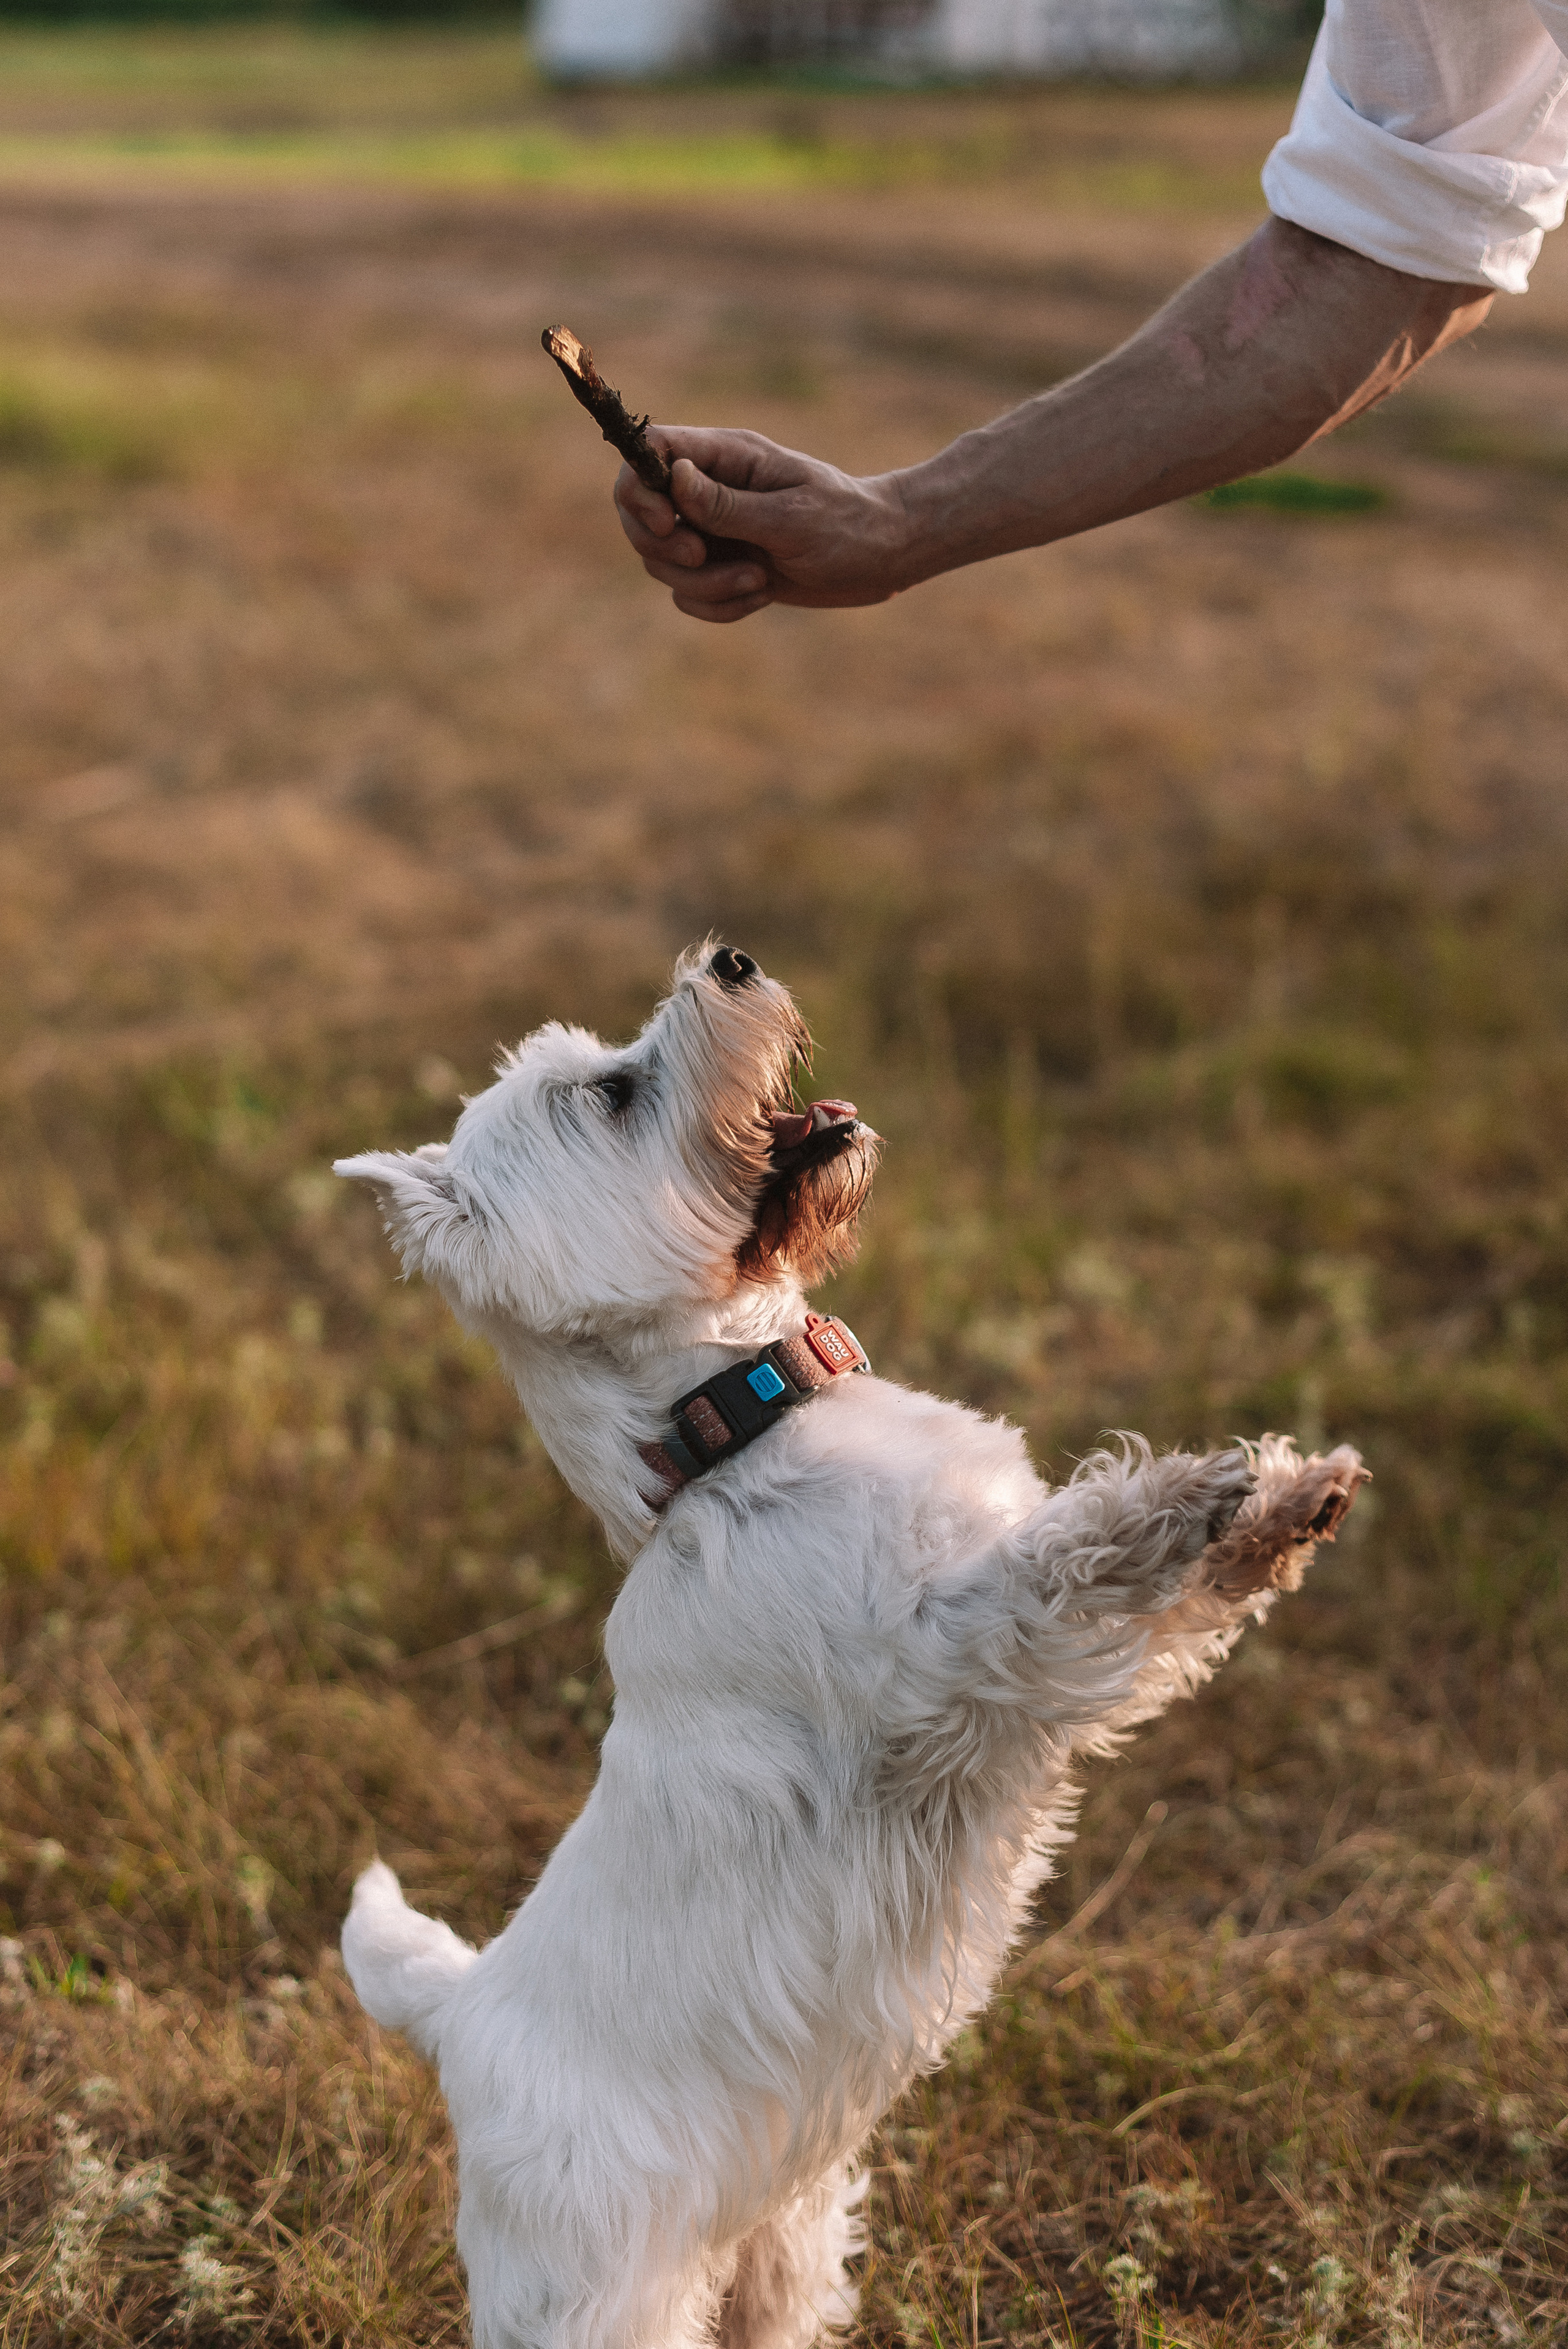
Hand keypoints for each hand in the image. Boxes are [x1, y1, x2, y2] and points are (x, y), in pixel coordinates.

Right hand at [613, 428, 912, 624]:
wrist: (883, 558)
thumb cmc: (846, 525)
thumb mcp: (790, 516)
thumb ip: (727, 503)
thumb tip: (674, 477)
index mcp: (726, 457)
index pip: (649, 453)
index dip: (640, 489)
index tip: (667, 522)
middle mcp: (710, 490)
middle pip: (639, 515)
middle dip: (665, 547)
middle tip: (705, 554)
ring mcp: (714, 531)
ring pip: (662, 562)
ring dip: (703, 584)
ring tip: (757, 582)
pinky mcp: (724, 569)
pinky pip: (689, 595)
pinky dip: (716, 605)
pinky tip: (760, 597)